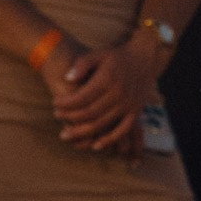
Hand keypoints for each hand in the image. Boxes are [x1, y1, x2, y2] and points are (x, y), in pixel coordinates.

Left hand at [47, 33, 157, 152]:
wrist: (145, 59)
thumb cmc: (116, 57)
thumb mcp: (97, 54)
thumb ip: (81, 64)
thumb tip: (67, 78)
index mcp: (107, 80)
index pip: (81, 97)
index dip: (66, 103)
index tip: (55, 102)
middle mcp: (119, 94)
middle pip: (89, 113)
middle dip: (70, 117)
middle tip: (56, 116)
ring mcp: (128, 105)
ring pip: (102, 124)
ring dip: (82, 132)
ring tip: (66, 134)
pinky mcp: (136, 112)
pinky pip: (122, 130)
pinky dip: (109, 140)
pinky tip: (94, 146)